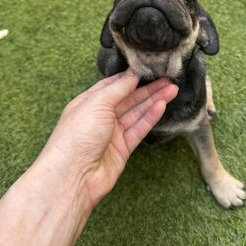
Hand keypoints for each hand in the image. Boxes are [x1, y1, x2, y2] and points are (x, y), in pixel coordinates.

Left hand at [42, 70, 177, 207]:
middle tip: (168, 78)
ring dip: (154, 100)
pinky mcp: (122, 148)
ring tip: (172, 89)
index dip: (131, 77)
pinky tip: (162, 105)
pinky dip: (151, 116)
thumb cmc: (77, 136)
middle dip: (148, 88)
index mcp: (89, 102)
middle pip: (129, 98)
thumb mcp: (97, 103)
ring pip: (137, 112)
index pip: (113, 85)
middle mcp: (100, 116)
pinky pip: (139, 128)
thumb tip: (132, 74)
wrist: (73, 176)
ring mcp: (112, 133)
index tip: (149, 68)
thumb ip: (117, 88)